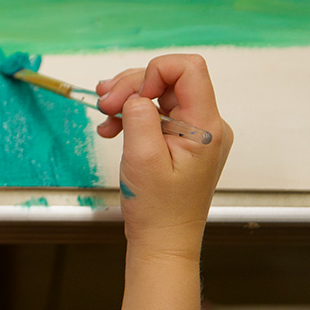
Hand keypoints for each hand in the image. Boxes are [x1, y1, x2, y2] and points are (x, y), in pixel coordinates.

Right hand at [96, 54, 232, 260]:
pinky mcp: (180, 138)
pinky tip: (111, 127)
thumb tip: (135, 94)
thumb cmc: (158, 209)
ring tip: (104, 114)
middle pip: (169, 78)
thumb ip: (140, 116)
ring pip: (158, 92)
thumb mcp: (143, 158)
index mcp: (206, 126)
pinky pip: (155, 111)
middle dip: (132, 85)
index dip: (155, 71)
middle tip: (104, 105)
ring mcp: (193, 131)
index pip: (189, 68)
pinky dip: (130, 114)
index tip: (132, 96)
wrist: (162, 240)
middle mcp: (206, 123)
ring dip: (127, 98)